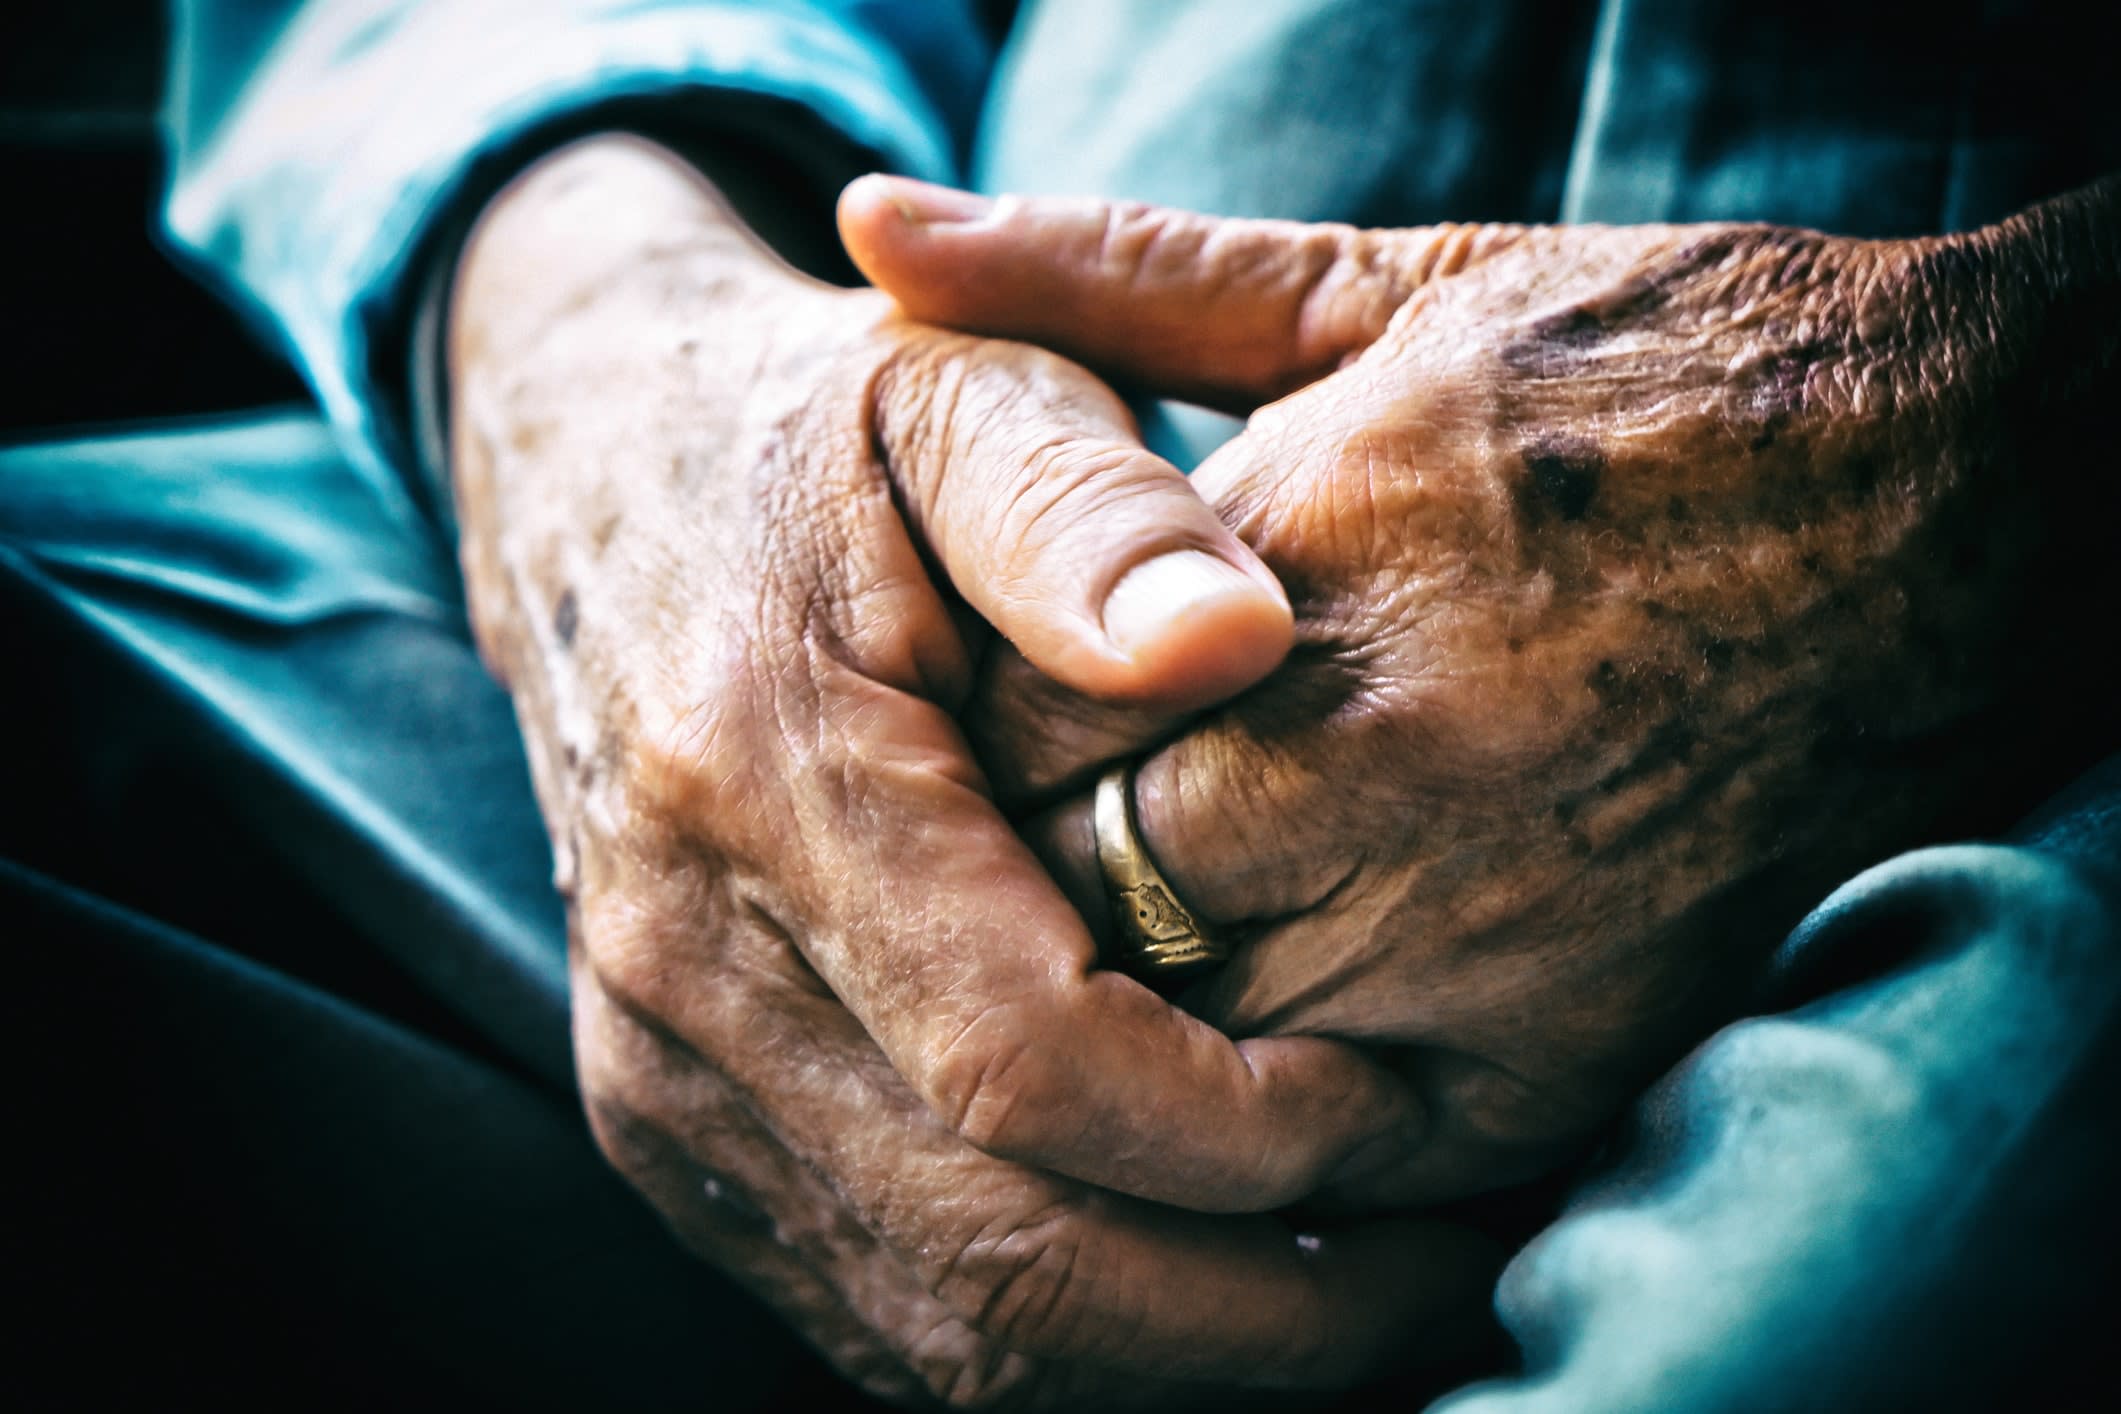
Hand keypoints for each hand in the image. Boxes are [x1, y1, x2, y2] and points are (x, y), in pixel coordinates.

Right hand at [449, 137, 1494, 1405]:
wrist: (594, 488)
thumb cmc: (821, 439)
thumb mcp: (959, 395)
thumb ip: (1086, 513)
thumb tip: (1238, 641)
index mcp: (762, 781)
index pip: (1026, 1061)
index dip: (1243, 1133)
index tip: (1408, 1109)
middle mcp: (683, 968)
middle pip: (994, 1256)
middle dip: (1255, 1311)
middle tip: (1456, 1267)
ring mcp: (658, 1073)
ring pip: (941, 1329)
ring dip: (1173, 1353)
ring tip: (1364, 1297)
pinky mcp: (670, 1126)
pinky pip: (879, 1314)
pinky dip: (1060, 1338)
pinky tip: (1202, 1286)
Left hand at [841, 176, 2120, 1205]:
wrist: (1957, 500)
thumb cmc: (1651, 375)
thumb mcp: (1376, 286)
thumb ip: (1106, 273)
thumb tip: (881, 228)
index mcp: (1287, 570)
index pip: (1011, 729)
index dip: (980, 745)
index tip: (1002, 725)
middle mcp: (1362, 762)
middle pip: (1076, 897)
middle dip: (1037, 881)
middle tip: (1053, 844)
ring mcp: (1468, 924)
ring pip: (1180, 1039)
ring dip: (1138, 995)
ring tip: (1160, 921)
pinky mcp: (1565, 1049)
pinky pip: (1337, 1147)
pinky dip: (1271, 1108)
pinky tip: (1275, 1020)